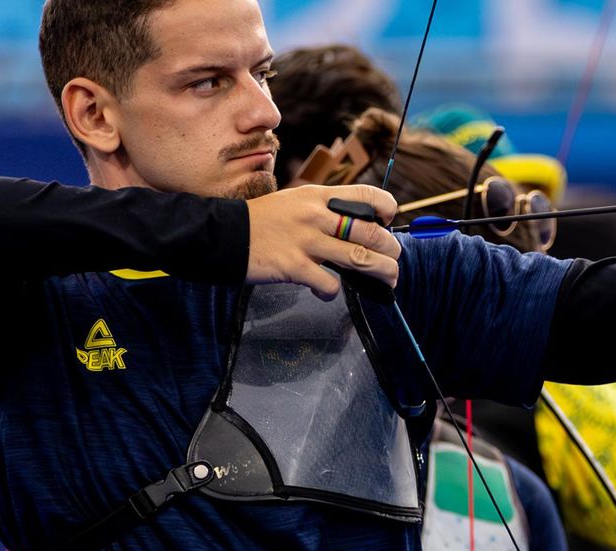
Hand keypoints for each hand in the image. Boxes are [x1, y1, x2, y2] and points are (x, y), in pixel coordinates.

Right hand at [245, 184, 400, 299]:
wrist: (222, 234)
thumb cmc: (261, 221)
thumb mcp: (294, 202)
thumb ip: (324, 211)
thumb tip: (357, 227)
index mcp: (317, 196)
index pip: (365, 194)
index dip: (386, 208)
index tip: (388, 222)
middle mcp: (315, 216)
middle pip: (370, 233)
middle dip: (391, 250)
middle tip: (394, 260)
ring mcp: (305, 242)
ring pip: (360, 259)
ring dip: (382, 272)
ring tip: (388, 279)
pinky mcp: (294, 266)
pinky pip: (329, 284)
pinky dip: (333, 292)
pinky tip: (326, 292)